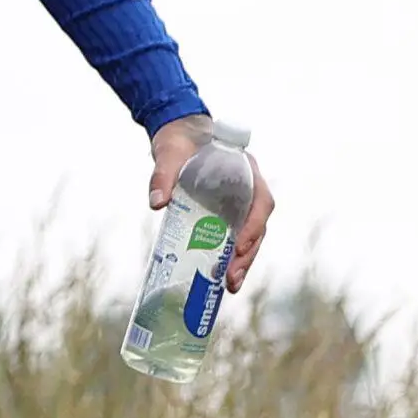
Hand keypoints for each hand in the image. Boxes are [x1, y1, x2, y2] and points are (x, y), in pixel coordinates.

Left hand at [149, 115, 274, 291]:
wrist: (178, 132)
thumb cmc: (179, 140)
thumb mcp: (169, 152)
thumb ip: (163, 175)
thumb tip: (157, 204)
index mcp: (246, 171)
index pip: (261, 202)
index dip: (254, 226)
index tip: (238, 246)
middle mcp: (248, 190)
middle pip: (257, 227)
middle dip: (247, 255)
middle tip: (231, 280)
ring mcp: (239, 203)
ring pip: (248, 236)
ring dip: (241, 262)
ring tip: (229, 286)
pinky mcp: (225, 213)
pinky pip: (232, 236)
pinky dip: (227, 255)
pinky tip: (216, 276)